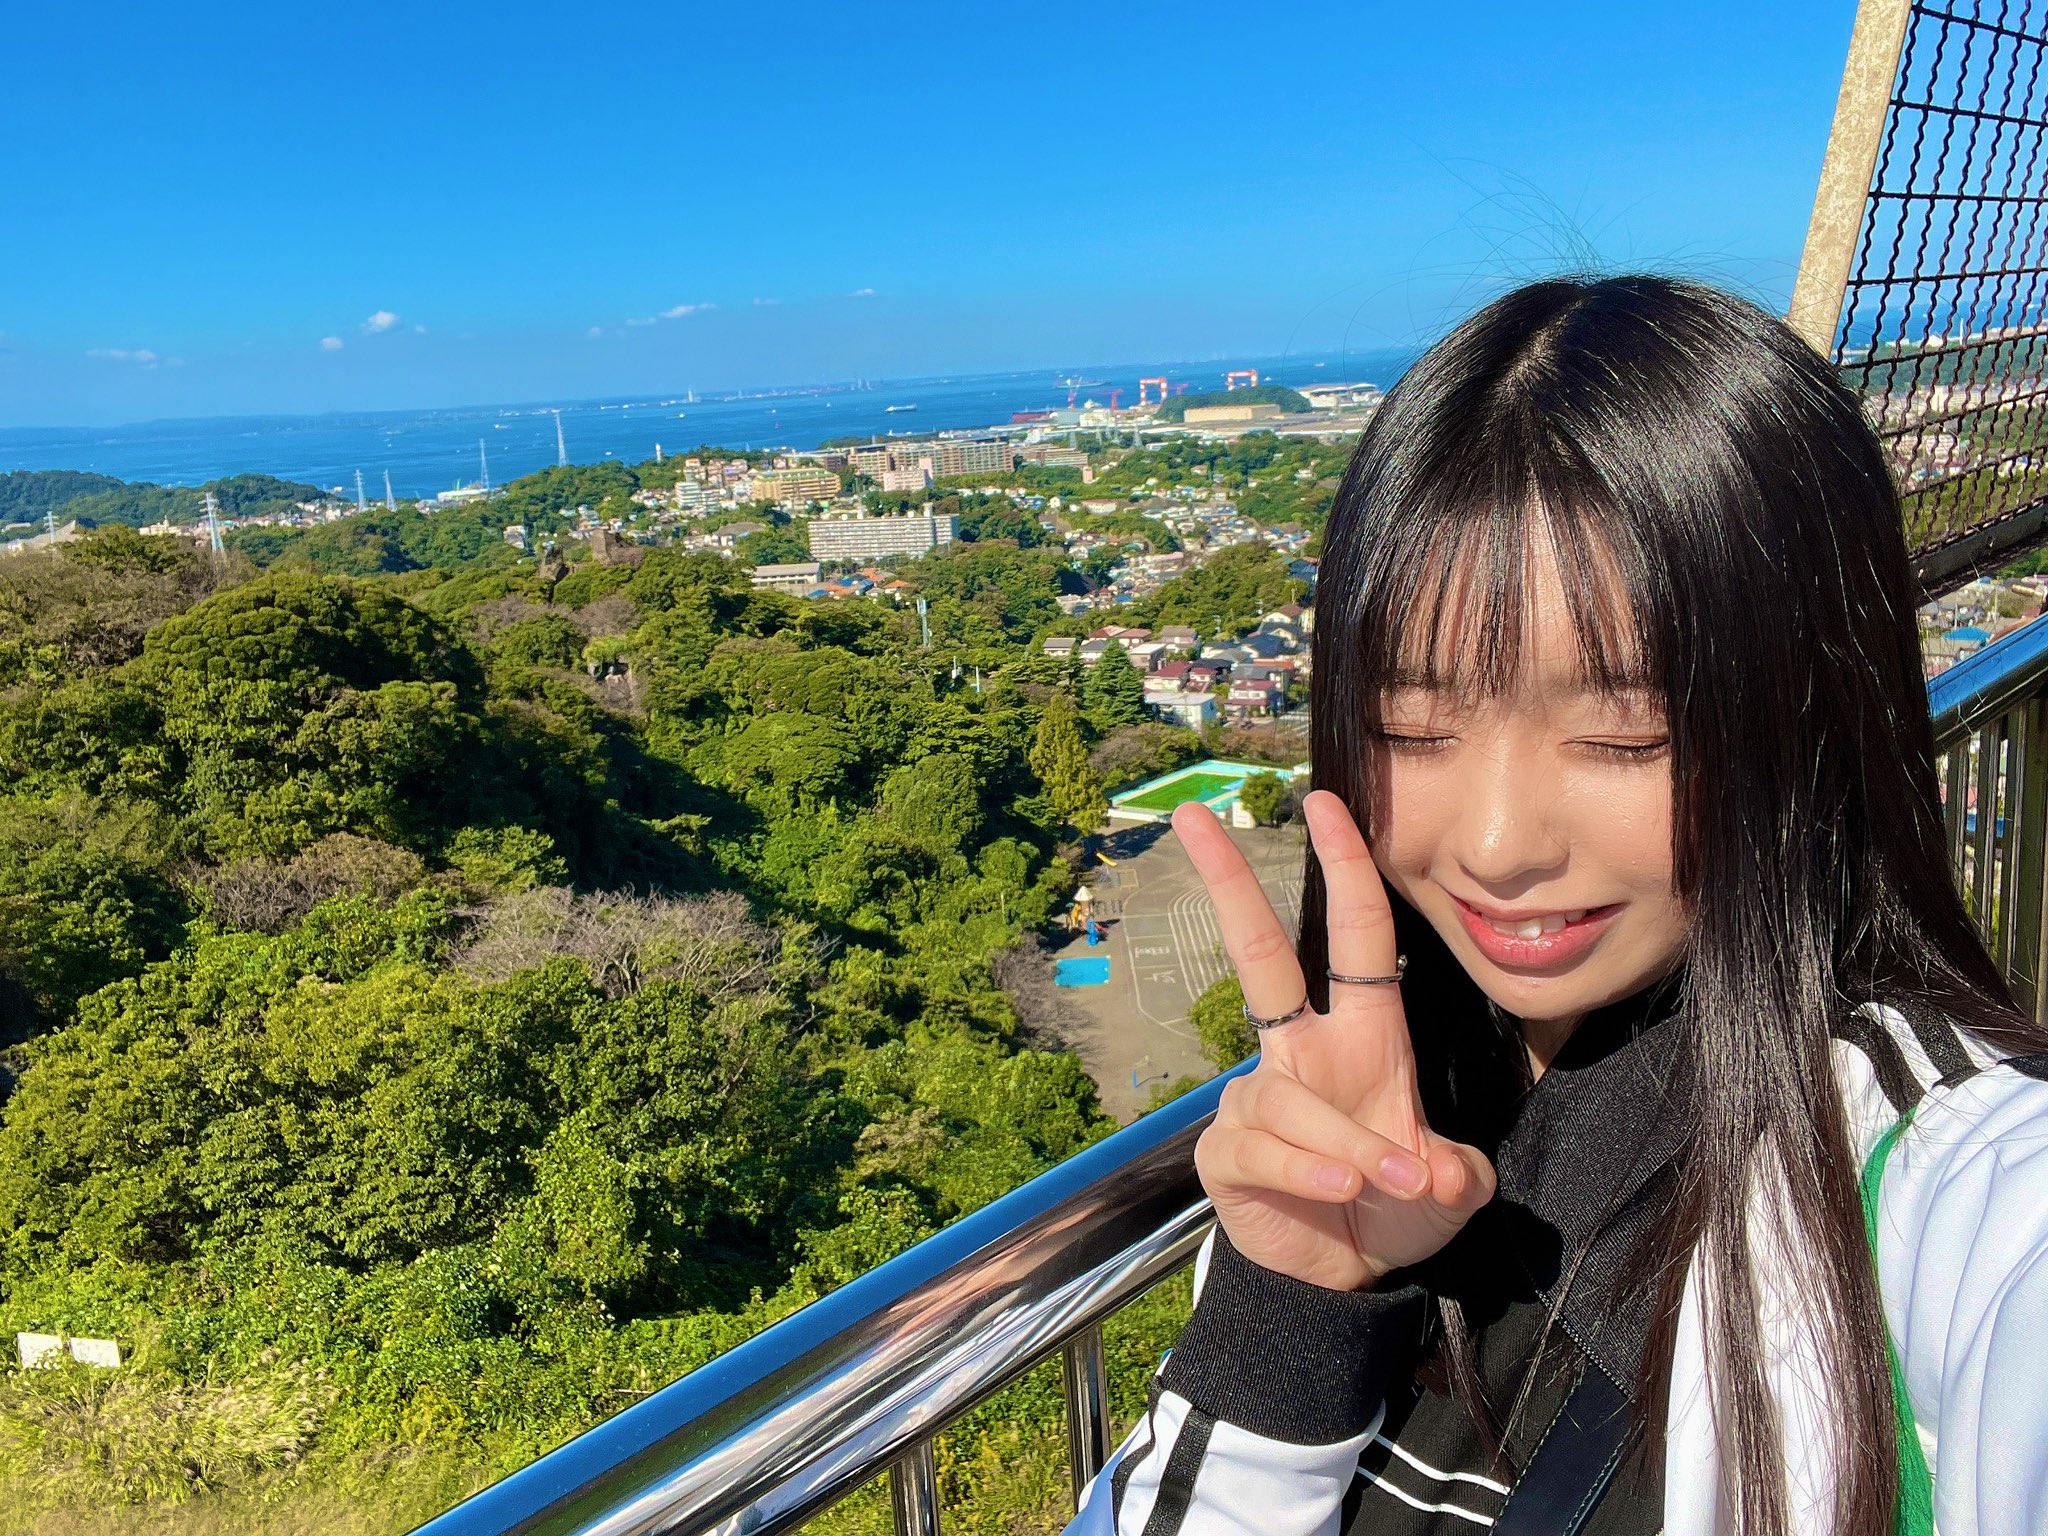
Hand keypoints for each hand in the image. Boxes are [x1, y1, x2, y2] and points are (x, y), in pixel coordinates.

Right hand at [1175, 789, 1495, 1291]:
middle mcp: (1302, 1052)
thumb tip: (1437, 1169)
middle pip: (1259, 952)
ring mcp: (1258, 1097)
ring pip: (1292, 1098)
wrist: (1342, 1280)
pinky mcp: (1226, 1149)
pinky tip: (1339, 1189)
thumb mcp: (1449, 1191)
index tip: (1324, 803)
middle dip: (1226, 880)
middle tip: (1194, 814)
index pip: (1351, 935)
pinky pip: (1266, 1147)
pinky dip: (1311, 1169)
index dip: (1343, 868)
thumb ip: (1455, 1175)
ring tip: (1386, 1181)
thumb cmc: (1391, 1210)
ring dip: (1349, 1141)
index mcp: (1362, 1037)